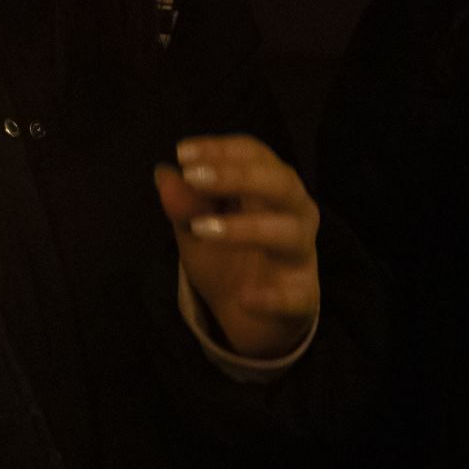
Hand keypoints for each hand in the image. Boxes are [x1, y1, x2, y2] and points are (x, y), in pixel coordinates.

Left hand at [154, 135, 320, 359]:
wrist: (250, 319)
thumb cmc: (227, 261)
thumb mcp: (197, 231)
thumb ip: (185, 206)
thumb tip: (165, 174)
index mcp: (271, 189)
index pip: (256, 155)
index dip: (222, 149)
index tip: (183, 153)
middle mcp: (295, 213)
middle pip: (282, 184)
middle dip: (238, 176)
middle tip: (194, 177)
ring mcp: (302, 255)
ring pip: (290, 232)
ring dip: (247, 228)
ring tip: (201, 229)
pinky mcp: (303, 298)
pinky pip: (296, 296)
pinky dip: (272, 297)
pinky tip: (246, 298)